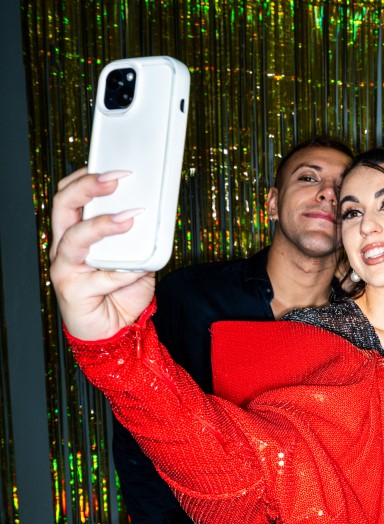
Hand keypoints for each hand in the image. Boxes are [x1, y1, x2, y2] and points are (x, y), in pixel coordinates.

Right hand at [49, 168, 153, 339]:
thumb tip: (156, 219)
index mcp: (76, 234)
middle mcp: (64, 247)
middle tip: (115, 179)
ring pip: (73, 237)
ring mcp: (65, 268)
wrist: (115, 332)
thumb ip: (141, 241)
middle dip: (87, 187)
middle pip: (63, 206)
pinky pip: (100, 276)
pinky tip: (135, 273)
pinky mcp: (72, 291)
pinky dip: (121, 273)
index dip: (86, 177)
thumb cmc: (121, 294)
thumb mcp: (138, 261)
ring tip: (129, 219)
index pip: (69, 196)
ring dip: (102, 225)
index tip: (114, 167)